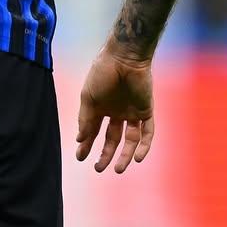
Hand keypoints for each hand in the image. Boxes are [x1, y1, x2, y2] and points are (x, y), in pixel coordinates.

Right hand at [75, 45, 153, 173]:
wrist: (124, 57)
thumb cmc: (102, 73)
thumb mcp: (89, 97)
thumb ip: (85, 119)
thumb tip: (79, 139)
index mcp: (100, 106)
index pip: (93, 130)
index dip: (87, 143)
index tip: (80, 156)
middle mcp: (116, 111)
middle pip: (111, 138)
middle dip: (105, 154)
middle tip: (98, 168)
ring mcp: (131, 112)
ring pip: (130, 139)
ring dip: (125, 155)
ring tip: (117, 169)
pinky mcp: (146, 111)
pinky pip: (147, 132)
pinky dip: (144, 146)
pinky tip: (138, 158)